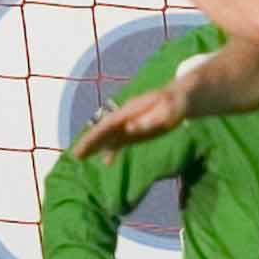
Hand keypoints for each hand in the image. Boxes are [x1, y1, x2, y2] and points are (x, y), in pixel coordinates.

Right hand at [71, 82, 189, 160]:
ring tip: (80, 157)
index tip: (85, 145)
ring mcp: (131, 122)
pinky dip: (112, 150)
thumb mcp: (169, 109)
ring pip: (109, 135)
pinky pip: (121, 140)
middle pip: (104, 129)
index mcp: (132, 110)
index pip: (108, 124)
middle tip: (76, 155)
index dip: (95, 135)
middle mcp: (127, 116)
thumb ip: (151, 119)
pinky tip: (107, 161)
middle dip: (90, 141)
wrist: (183, 97)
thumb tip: (130, 128)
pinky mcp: (137, 129)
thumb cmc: (177, 102)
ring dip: (96, 146)